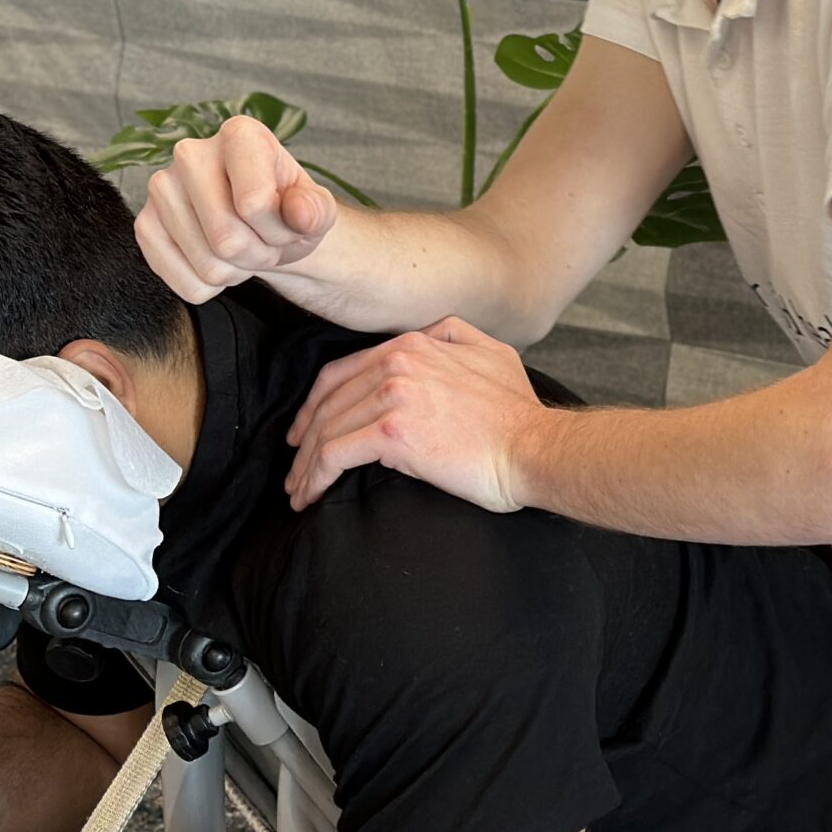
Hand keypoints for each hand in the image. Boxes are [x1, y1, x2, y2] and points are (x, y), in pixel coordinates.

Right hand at [136, 113, 337, 303]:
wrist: (262, 224)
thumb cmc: (286, 209)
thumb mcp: (315, 209)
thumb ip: (316, 209)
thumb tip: (299, 213)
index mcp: (239, 135)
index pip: (253, 204)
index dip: (279, 231)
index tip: (287, 223)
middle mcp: (190, 153)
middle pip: (226, 239)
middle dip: (258, 254)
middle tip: (266, 240)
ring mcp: (161, 189)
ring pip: (207, 265)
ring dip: (236, 271)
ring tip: (243, 246)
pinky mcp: (145, 224)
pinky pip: (184, 282)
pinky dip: (209, 285)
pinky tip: (216, 258)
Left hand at [284, 318, 542, 512]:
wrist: (536, 449)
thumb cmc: (518, 416)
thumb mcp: (492, 353)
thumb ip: (454, 337)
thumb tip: (429, 338)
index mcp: (416, 343)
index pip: (346, 370)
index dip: (318, 403)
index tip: (307, 429)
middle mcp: (399, 360)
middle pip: (330, 400)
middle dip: (306, 436)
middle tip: (295, 466)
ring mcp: (393, 394)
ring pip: (327, 428)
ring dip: (306, 463)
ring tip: (298, 489)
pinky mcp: (392, 432)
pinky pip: (335, 454)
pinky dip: (315, 476)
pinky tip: (311, 495)